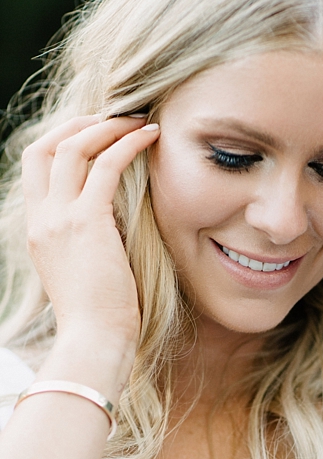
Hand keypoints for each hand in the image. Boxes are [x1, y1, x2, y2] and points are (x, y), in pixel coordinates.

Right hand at [21, 115, 160, 349]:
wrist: (95, 340)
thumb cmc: (101, 318)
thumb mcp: (85, 273)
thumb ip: (89, 243)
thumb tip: (115, 227)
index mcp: (38, 231)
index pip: (35, 168)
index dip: (61, 142)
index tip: (92, 134)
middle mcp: (42, 220)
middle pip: (44, 147)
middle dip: (77, 124)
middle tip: (113, 118)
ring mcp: (59, 219)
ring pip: (72, 147)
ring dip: (106, 126)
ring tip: (138, 120)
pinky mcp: (87, 222)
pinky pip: (106, 165)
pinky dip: (128, 144)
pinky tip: (151, 136)